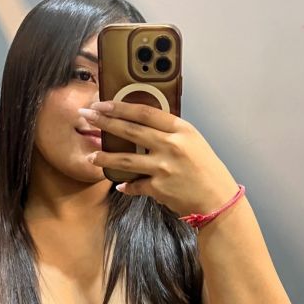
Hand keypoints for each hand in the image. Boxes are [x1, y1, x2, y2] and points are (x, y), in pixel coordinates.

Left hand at [80, 101, 237, 215]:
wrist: (217, 200)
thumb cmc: (207, 170)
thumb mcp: (193, 142)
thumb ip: (170, 132)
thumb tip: (143, 124)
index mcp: (181, 130)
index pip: (145, 112)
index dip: (120, 107)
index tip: (103, 103)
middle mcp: (171, 146)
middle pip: (130, 131)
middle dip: (104, 122)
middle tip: (86, 116)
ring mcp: (163, 167)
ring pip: (125, 159)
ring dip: (105, 157)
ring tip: (91, 156)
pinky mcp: (158, 188)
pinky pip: (134, 185)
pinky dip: (126, 185)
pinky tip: (119, 184)